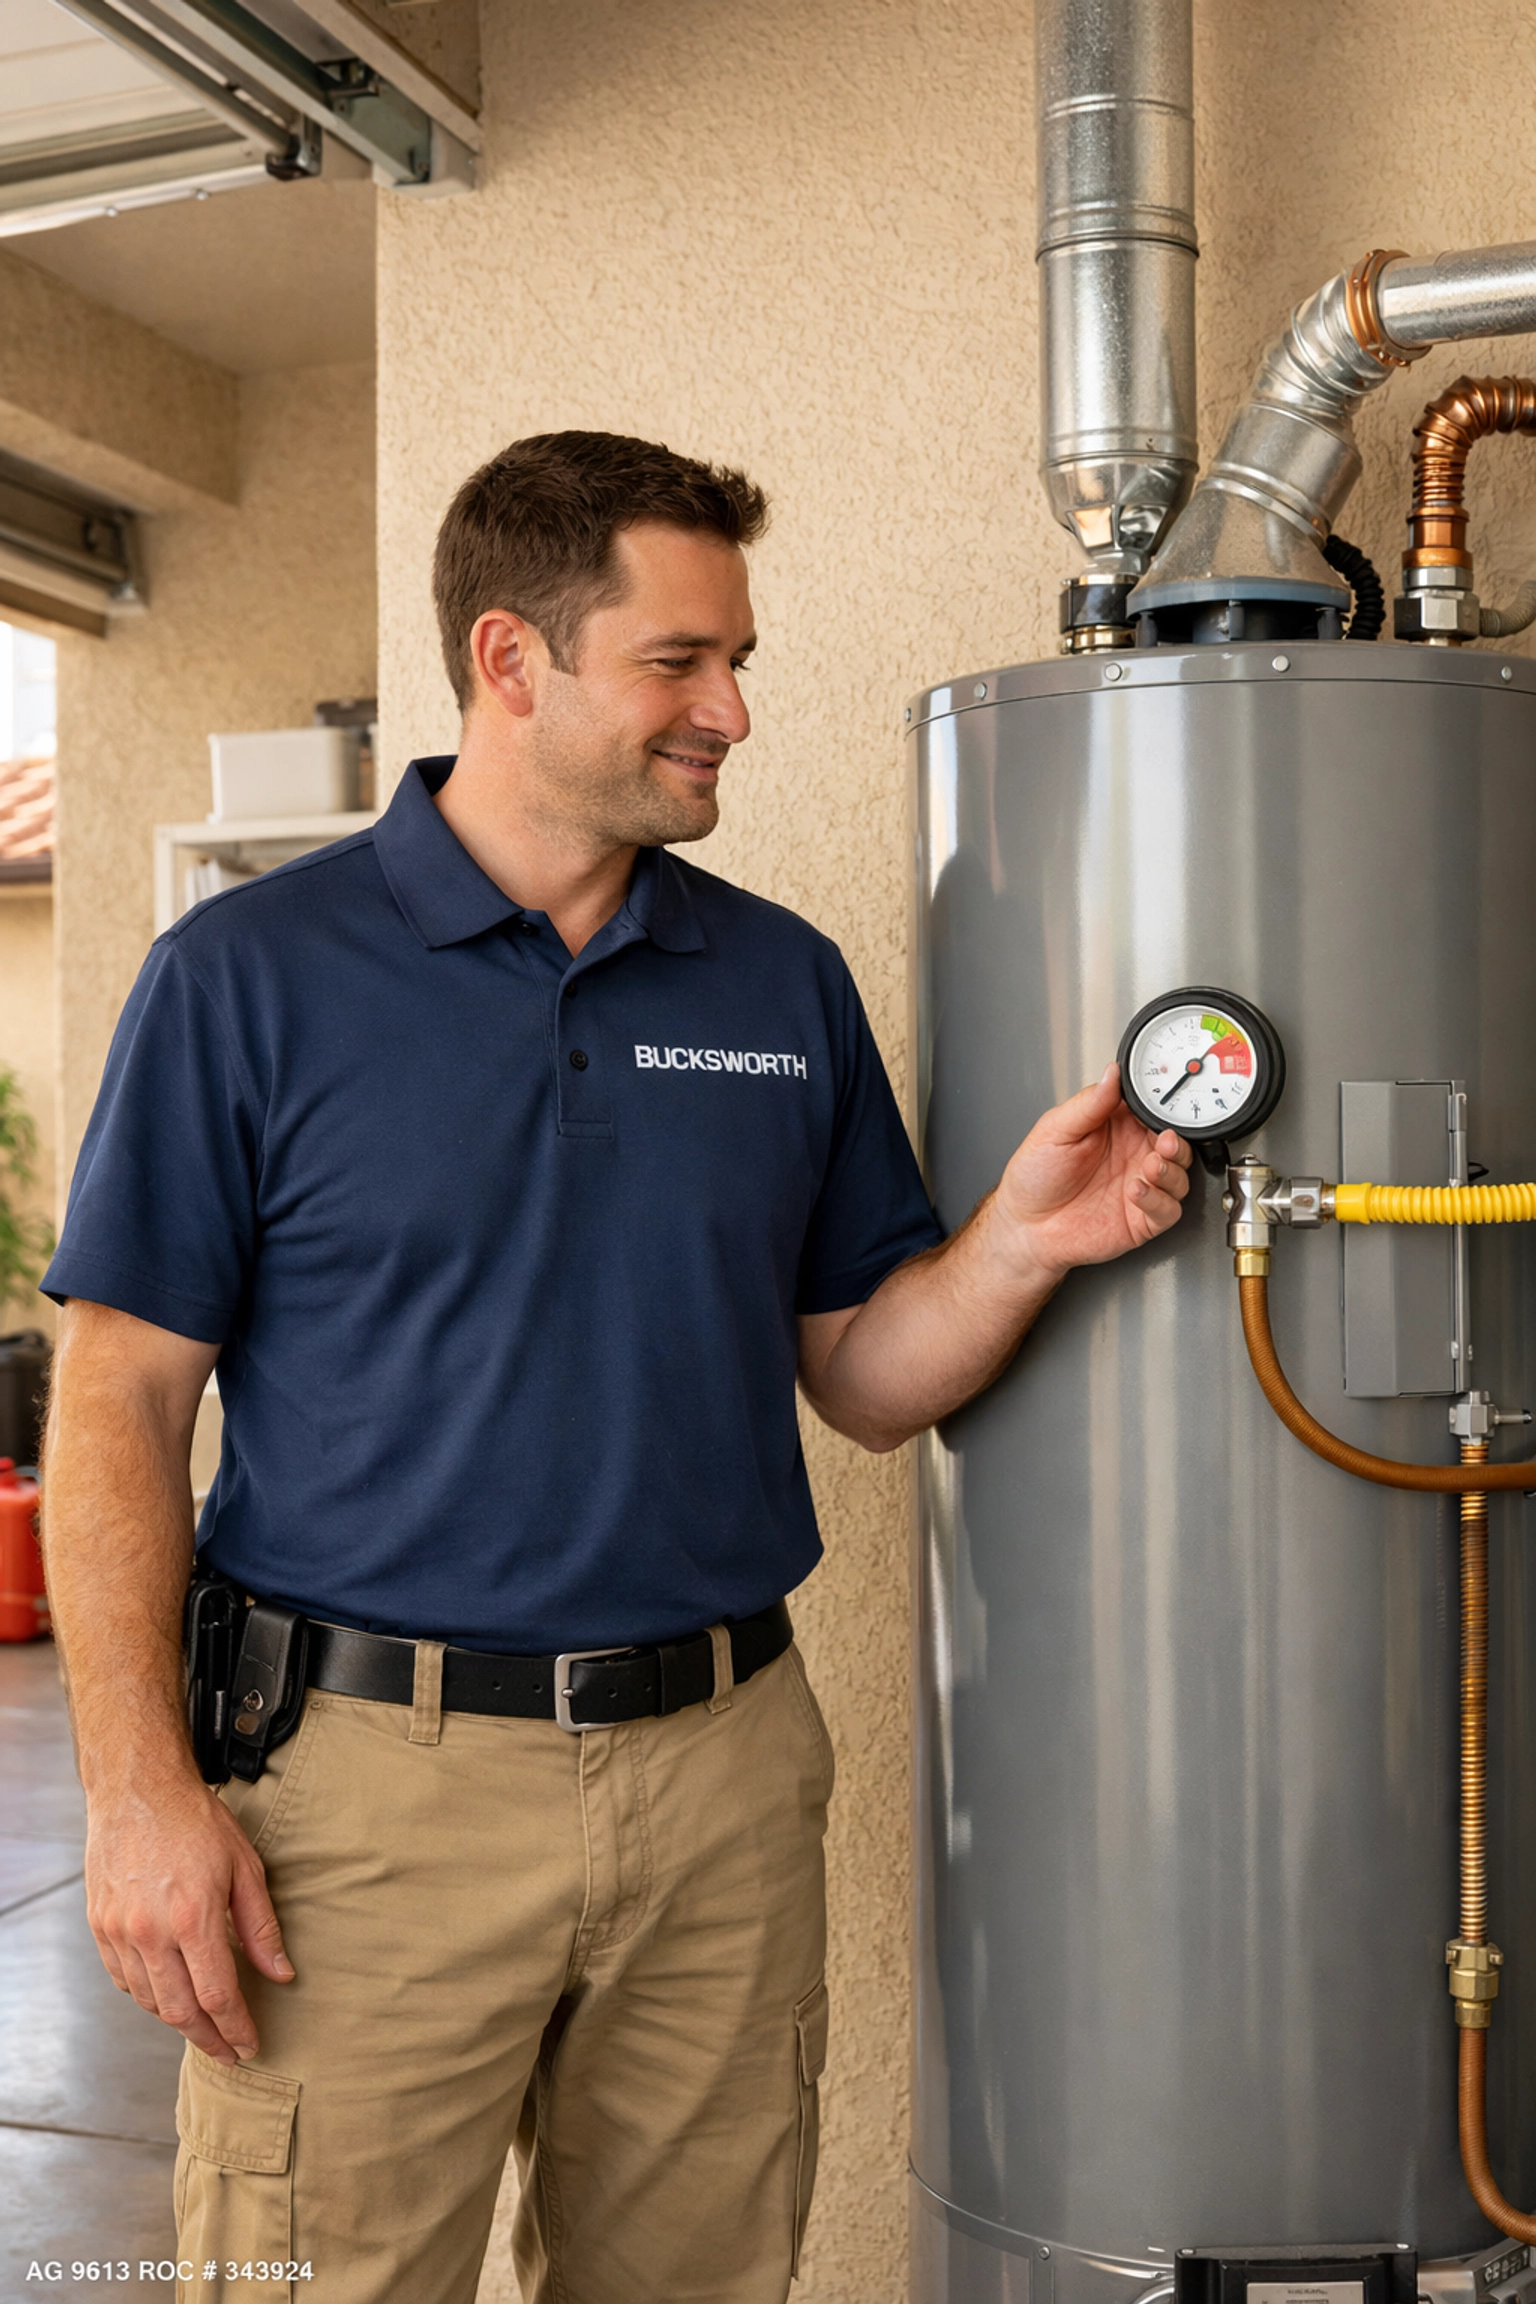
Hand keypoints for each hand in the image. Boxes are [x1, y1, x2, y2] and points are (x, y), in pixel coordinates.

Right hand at [85, 1769, 293, 2065]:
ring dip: (178, 2021)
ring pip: (149, 2001)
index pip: (217, 1996)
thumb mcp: (245, 1867)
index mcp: (193, 1918)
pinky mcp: (100, 1926)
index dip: (236, 2028)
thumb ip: (261, 1927)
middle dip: (208, 2039)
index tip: (250, 2045)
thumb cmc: (196, 1821)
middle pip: (180, 2010)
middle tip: (229, 2052)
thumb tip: (281, 1973)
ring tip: (203, 2027)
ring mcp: (120, 1931)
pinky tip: (167, 1995)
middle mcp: (152, 1932)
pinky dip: (147, 1996)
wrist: (137, 1790)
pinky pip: (123, 1980)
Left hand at [995, 1062, 1191, 1279]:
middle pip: (1176, 1144)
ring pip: (1179, 1176)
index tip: (1166, 1107)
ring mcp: (1141, 1186)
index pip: (1154, 1111)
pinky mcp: (1141, 1219)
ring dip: (1171, 1170)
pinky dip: (1159, 1200)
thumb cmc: (1035, 1175)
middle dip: (1177, 1142)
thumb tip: (1112, 1073)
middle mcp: (1134, 1155)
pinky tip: (1137, 1192)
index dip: (1165, 1109)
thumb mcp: (1056, 1129)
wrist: (1026, 1225)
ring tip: (1151, 1166)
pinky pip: (1167, 1210)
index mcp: (1118, 1128)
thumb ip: (1089, 1104)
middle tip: (1166, 1141)